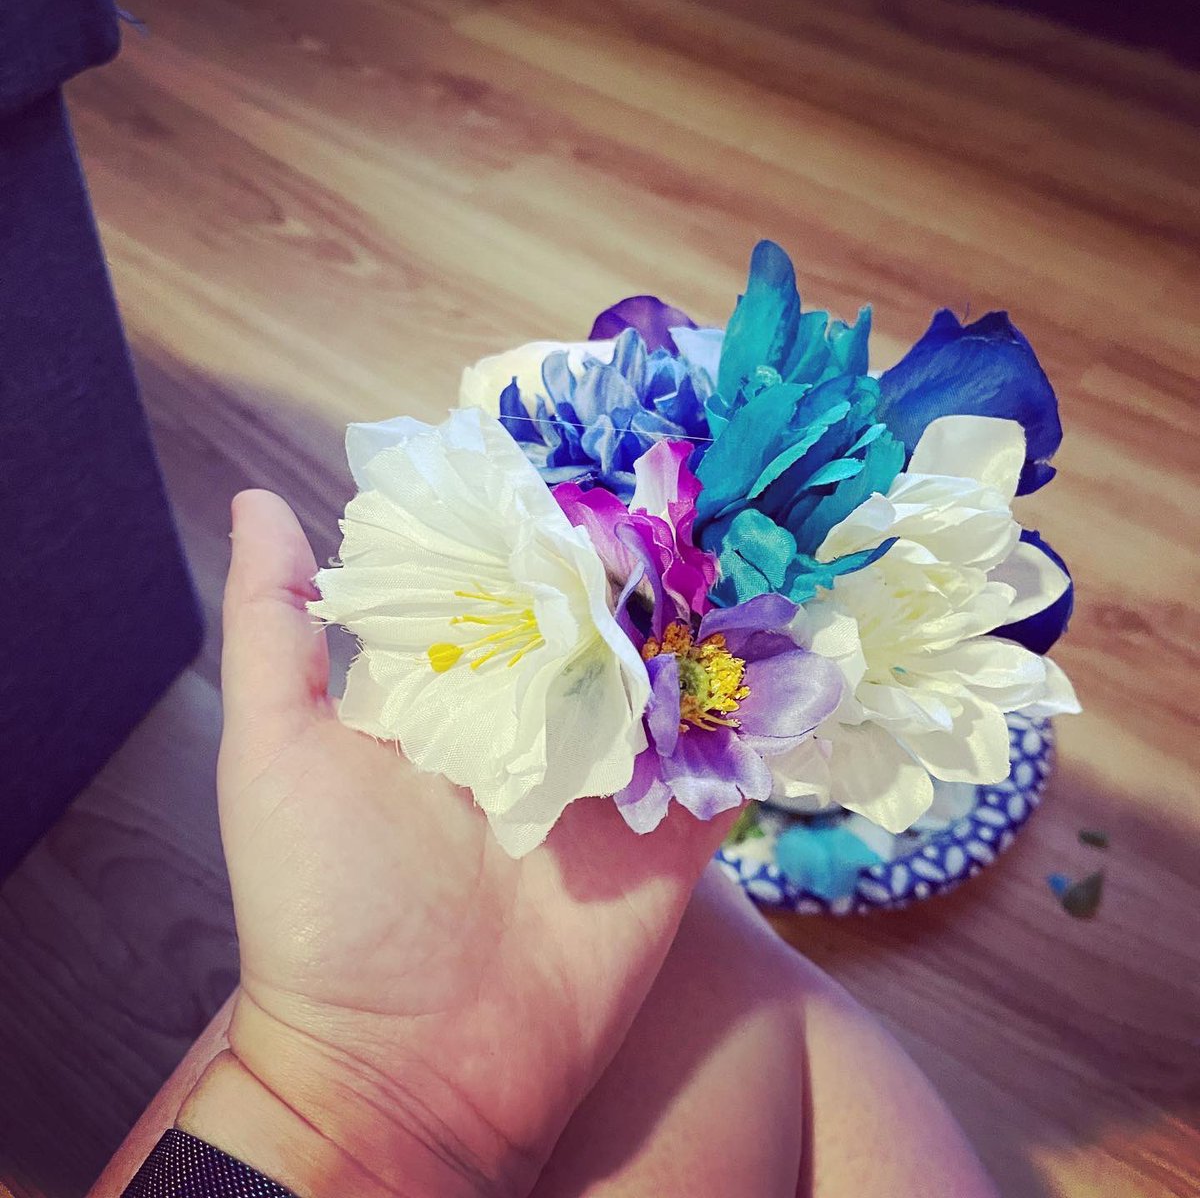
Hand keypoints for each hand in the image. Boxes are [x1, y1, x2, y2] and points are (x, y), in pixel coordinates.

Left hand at [180, 490, 733, 1197]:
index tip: (584, 441)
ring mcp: (611, 777)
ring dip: (714, 617)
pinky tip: (805, 647)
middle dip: (642, 556)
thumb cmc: (322, 907)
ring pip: (675, 675)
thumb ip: (275, 626)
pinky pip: (728, 763)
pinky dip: (764, 713)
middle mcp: (537, 720)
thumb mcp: (275, 750)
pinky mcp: (671, 836)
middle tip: (694, 474)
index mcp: (453, 687)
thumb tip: (262, 501)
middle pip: (603, 616)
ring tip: (762, 530)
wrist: (408, 1072)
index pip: (505, 577)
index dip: (539, 516)